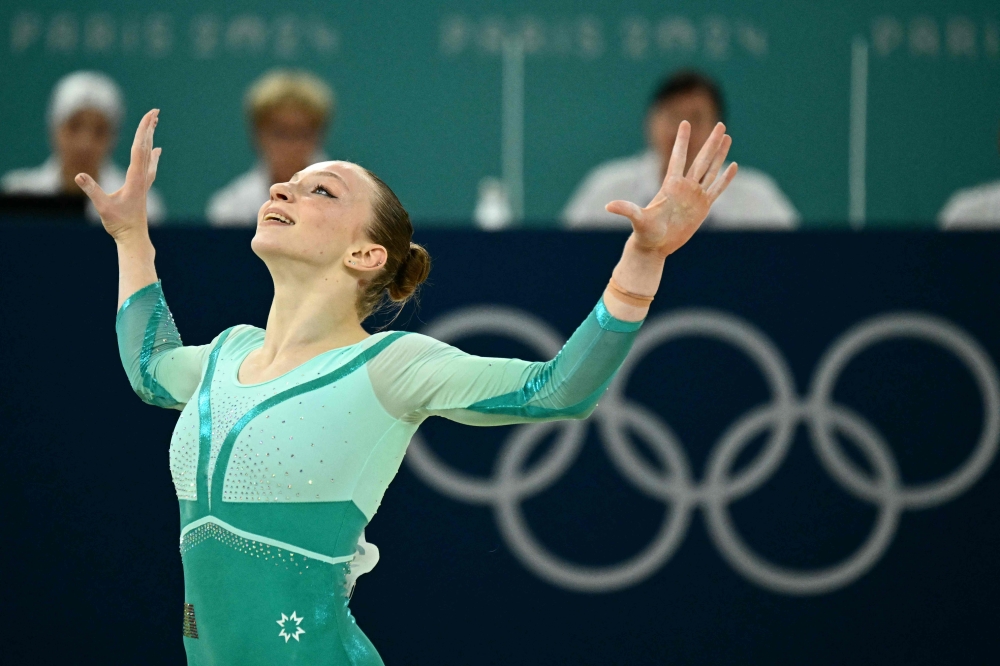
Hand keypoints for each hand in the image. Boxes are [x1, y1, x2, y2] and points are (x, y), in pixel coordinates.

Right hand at [75, 109, 161, 242]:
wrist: (134, 238)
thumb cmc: (119, 224)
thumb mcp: (102, 207)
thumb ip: (92, 190)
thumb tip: (79, 176)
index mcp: (134, 179)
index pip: (139, 149)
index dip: (143, 131)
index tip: (150, 116)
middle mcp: (142, 178)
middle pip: (146, 147)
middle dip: (149, 128)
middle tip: (156, 111)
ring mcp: (143, 182)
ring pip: (149, 155)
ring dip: (150, 138)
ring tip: (155, 124)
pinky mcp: (142, 188)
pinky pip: (149, 166)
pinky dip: (152, 155)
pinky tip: (157, 151)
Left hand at [606, 121, 737, 257]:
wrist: (654, 246)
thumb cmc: (645, 233)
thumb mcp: (638, 220)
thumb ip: (626, 210)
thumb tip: (608, 206)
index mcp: (670, 185)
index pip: (678, 157)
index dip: (682, 141)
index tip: (685, 122)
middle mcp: (684, 186)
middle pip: (701, 159)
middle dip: (710, 141)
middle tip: (720, 123)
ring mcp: (695, 195)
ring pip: (710, 170)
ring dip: (719, 154)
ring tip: (727, 137)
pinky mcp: (703, 207)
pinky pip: (717, 189)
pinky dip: (725, 178)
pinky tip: (733, 166)